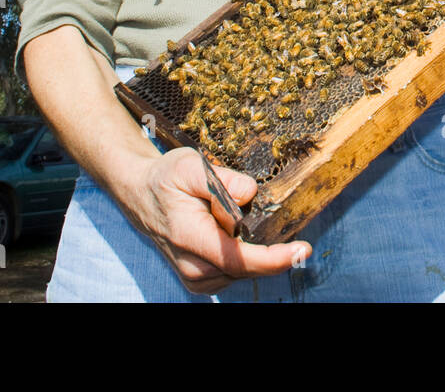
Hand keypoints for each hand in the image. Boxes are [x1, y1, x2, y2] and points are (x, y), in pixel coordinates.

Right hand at [118, 146, 310, 294]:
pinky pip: (237, 272)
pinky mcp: (203, 280)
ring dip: (256, 251)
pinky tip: (238, 234)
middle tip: (276, 223)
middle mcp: (192, 266)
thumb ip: (223, 180)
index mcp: (189, 237)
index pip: (237, 258)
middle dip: (271, 249)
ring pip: (244, 271)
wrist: (142, 194)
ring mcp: (196, 277)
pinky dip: (247, 256)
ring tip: (238, 219)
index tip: (302, 249)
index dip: (274, 258)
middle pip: (247, 268)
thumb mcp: (190, 165)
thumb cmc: (166, 179)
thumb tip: (249, 193)